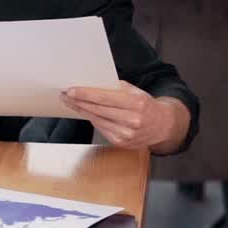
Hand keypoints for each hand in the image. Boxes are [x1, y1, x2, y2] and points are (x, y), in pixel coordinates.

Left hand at [60, 81, 189, 153]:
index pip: (105, 98)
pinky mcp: (121, 143)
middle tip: (64, 95)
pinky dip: (91, 119)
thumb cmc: (146, 105)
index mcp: (137, 104)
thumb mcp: (135, 91)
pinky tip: (83, 112)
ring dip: (81, 110)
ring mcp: (126, 134)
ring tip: (70, 102)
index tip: (70, 90)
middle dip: (78, 102)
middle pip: (98, 110)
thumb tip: (91, 84)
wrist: (163, 126)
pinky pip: (101, 128)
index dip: (85, 94)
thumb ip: (115, 88)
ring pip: (96, 120)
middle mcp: (132, 121)